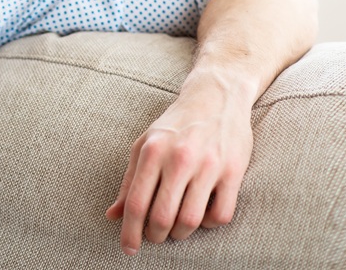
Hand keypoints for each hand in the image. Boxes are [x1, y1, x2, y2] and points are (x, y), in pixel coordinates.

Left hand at [104, 77, 252, 255]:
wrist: (216, 96)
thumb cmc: (175, 124)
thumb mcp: (144, 144)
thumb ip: (128, 181)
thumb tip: (112, 216)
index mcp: (152, 151)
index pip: (136, 202)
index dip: (130, 231)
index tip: (129, 248)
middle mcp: (179, 158)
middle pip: (162, 217)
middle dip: (156, 236)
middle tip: (156, 236)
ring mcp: (208, 165)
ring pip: (191, 220)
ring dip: (181, 232)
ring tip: (177, 226)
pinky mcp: (233, 171)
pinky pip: (220, 215)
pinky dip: (209, 224)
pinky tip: (203, 214)